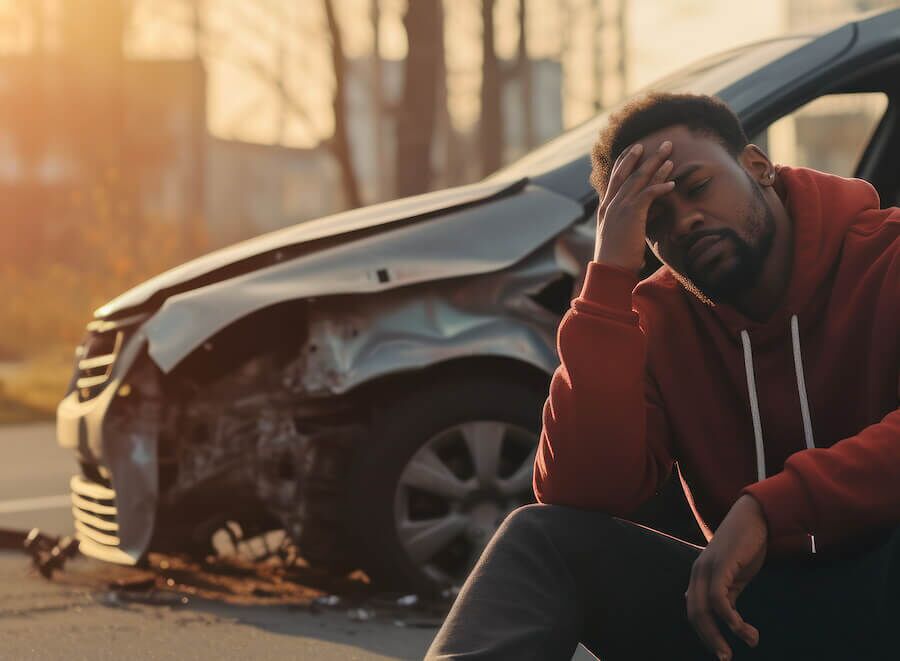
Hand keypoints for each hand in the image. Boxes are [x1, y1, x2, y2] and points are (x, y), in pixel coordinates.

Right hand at [593, 140, 674, 272]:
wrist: (610, 271)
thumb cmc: (617, 259)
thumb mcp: (623, 235)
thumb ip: (636, 219)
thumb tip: (654, 211)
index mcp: (605, 208)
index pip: (615, 178)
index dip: (625, 161)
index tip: (635, 149)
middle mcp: (610, 204)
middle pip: (627, 172)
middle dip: (642, 156)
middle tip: (658, 144)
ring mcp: (619, 208)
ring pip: (638, 179)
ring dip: (655, 165)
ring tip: (670, 155)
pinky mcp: (631, 214)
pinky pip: (648, 194)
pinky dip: (660, 187)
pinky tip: (672, 183)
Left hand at [686, 495, 767, 659]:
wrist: (755, 518)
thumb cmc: (745, 546)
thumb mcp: (734, 576)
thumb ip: (726, 593)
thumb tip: (723, 615)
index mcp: (699, 576)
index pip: (694, 611)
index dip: (704, 633)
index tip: (720, 650)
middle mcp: (698, 573)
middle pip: (695, 614)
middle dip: (709, 639)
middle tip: (725, 657)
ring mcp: (707, 568)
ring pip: (704, 609)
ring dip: (722, 633)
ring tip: (747, 642)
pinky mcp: (721, 565)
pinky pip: (719, 598)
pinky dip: (730, 618)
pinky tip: (742, 628)